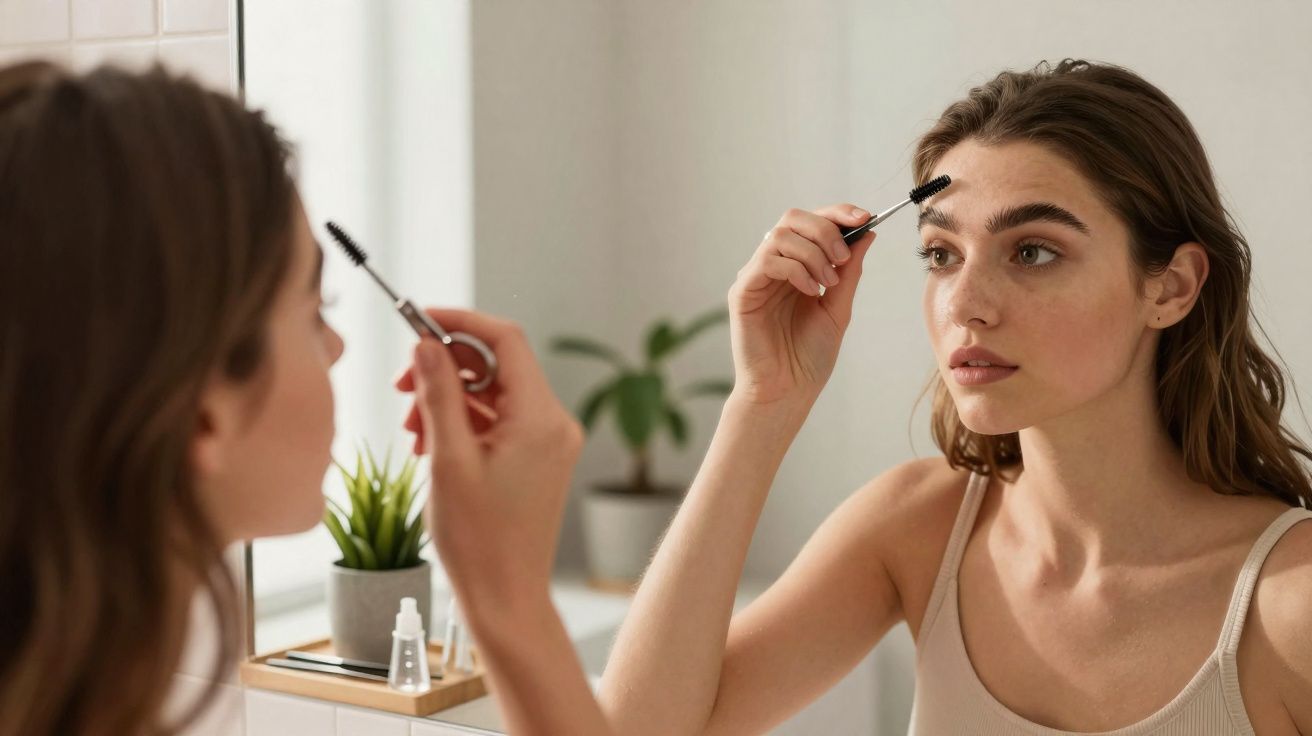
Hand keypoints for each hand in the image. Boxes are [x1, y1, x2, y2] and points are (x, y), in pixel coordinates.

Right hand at [395, 309, 584, 603]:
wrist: (505, 597)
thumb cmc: (478, 540)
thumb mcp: (448, 460)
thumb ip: (439, 394)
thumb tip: (426, 344)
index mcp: (541, 418)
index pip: (505, 339)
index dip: (460, 322)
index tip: (418, 320)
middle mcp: (554, 423)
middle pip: (496, 366)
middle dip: (446, 369)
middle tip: (402, 390)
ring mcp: (549, 442)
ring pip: (493, 394)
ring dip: (449, 400)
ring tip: (412, 431)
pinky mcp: (538, 458)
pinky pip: (499, 421)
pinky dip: (464, 424)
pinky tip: (431, 446)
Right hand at [728, 205, 875, 405]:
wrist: (788, 391)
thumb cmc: (808, 357)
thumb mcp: (838, 308)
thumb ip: (849, 272)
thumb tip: (867, 234)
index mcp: (796, 266)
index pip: (812, 223)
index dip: (837, 214)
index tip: (866, 218)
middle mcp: (774, 266)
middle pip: (793, 219)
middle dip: (825, 230)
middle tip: (842, 258)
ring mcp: (756, 277)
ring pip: (780, 235)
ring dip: (812, 253)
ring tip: (827, 283)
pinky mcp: (742, 292)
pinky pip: (766, 261)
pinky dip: (795, 269)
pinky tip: (810, 291)